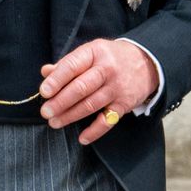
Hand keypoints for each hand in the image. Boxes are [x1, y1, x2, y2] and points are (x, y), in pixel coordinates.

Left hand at [39, 38, 158, 143]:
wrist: (146, 63)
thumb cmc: (110, 58)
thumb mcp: (90, 52)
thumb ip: (68, 63)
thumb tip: (45, 72)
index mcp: (94, 52)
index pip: (72, 66)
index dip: (57, 79)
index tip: (44, 92)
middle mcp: (106, 69)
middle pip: (81, 87)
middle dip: (61, 101)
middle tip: (46, 112)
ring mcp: (117, 88)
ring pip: (91, 105)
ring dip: (71, 116)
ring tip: (54, 122)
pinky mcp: (124, 104)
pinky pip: (108, 120)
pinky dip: (95, 131)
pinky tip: (82, 138)